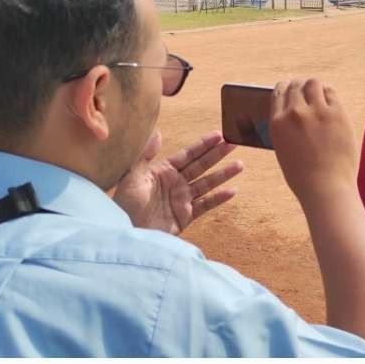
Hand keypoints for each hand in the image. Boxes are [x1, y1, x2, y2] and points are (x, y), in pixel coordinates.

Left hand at [113, 130, 243, 233]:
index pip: (188, 154)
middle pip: (201, 166)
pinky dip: (219, 199)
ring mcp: (182, 199)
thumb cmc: (125, 202)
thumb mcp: (131, 175)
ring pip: (207, 183)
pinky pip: (205, 205)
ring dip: (223, 174)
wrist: (126, 231)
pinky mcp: (185, 216)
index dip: (203, 145)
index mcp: (164, 171)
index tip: (219, 135)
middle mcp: (176, 183)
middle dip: (217, 155)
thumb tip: (158, 132)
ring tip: (239, 164)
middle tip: (234, 143)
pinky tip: (232, 191)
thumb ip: (146, 154)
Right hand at [269, 79, 357, 204]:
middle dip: (301, 86)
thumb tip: (292, 110)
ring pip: (314, 83)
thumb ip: (285, 127)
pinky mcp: (337, 114)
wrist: (326, 188)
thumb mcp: (283, 149)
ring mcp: (317, 112)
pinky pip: (331, 92)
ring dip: (315, 87)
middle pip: (296, 85)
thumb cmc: (304, 175)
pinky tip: (331, 101)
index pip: (279, 91)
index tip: (291, 89)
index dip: (286, 88)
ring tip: (320, 93)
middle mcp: (294, 113)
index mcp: (277, 123)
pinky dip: (329, 94)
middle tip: (307, 91)